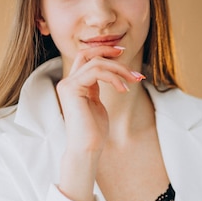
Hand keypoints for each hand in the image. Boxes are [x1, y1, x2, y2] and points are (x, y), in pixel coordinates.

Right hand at [56, 45, 143, 200]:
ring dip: (119, 70)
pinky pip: (96, 72)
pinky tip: (124, 89)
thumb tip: (108, 74)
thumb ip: (97, 88)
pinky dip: (113, 77)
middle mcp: (67, 82)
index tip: (122, 53)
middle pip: (88, 54)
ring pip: (96, 63)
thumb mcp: (96, 103)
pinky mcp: (71, 89)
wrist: (87, 149)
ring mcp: (67, 85)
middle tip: (129, 61)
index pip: (85, 58)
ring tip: (134, 80)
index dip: (103, 51)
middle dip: (109, 53)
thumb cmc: (94, 132)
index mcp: (73, 85)